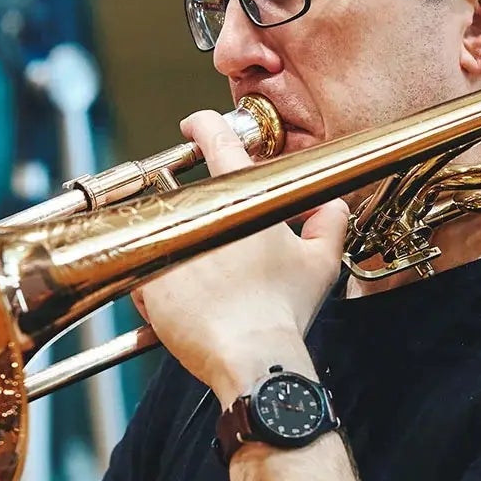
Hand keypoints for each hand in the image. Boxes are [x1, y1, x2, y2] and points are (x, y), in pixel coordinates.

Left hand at [131, 109, 348, 401]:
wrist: (251, 355)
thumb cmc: (282, 309)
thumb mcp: (320, 262)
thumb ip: (329, 222)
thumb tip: (333, 207)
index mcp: (239, 198)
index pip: (218, 139)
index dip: (206, 125)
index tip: (199, 125)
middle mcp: (196, 215)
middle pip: (189, 192)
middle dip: (204, 211)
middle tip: (222, 238)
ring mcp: (166, 247)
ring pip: (165, 232)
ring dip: (181, 246)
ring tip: (207, 278)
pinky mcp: (146, 281)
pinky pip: (146, 272)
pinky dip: (162, 281)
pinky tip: (188, 299)